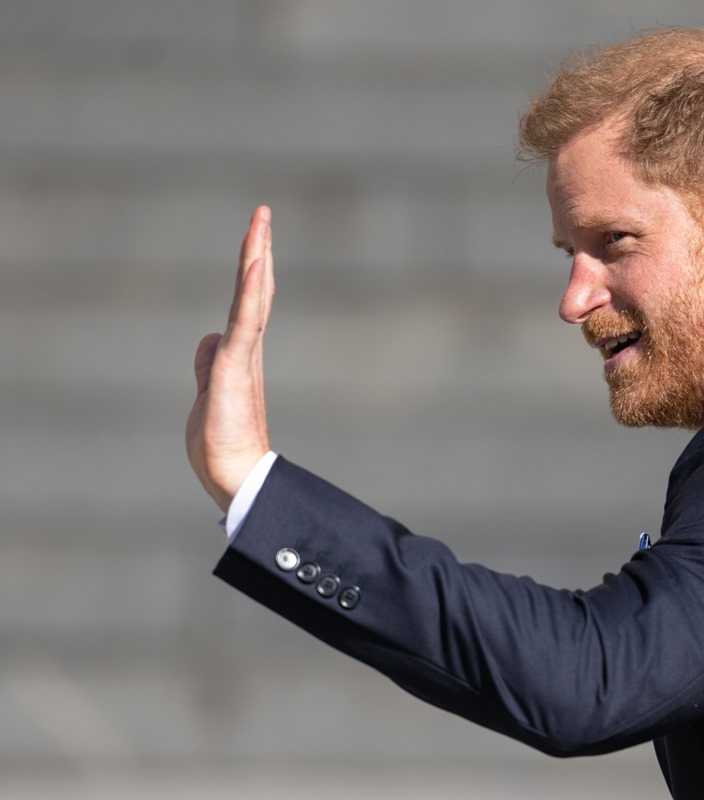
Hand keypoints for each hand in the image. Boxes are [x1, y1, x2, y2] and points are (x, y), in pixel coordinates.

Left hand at [187, 206, 275, 511]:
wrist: (237, 477)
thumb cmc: (223, 446)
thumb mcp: (206, 395)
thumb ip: (206, 363)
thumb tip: (208, 338)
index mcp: (240, 354)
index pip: (246, 301)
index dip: (251, 267)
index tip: (256, 236)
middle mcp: (247, 349)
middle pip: (254, 289)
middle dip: (258, 248)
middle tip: (263, 212)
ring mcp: (244, 356)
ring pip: (252, 297)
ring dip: (256, 256)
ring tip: (260, 222)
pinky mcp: (236, 368)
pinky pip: (246, 322)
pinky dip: (251, 292)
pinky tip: (255, 265)